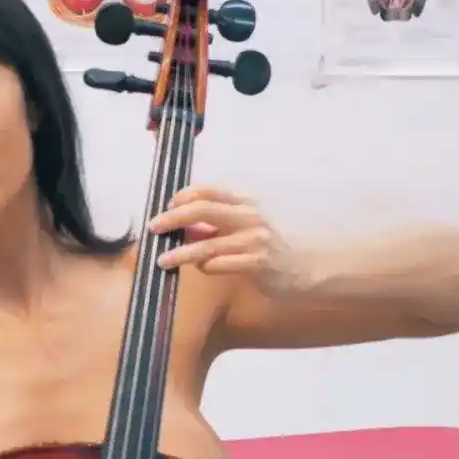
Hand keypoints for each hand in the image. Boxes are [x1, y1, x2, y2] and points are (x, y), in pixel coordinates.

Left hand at [147, 186, 304, 293]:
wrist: (304, 268)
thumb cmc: (267, 246)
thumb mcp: (244, 226)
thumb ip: (216, 223)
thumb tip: (181, 225)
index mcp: (245, 202)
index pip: (209, 190)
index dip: (184, 195)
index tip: (167, 206)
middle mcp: (250, 216)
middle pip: (203, 210)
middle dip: (173, 218)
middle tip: (154, 228)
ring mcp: (254, 239)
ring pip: (207, 243)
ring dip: (180, 252)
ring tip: (163, 260)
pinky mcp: (257, 263)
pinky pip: (219, 264)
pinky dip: (204, 266)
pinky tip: (201, 268)